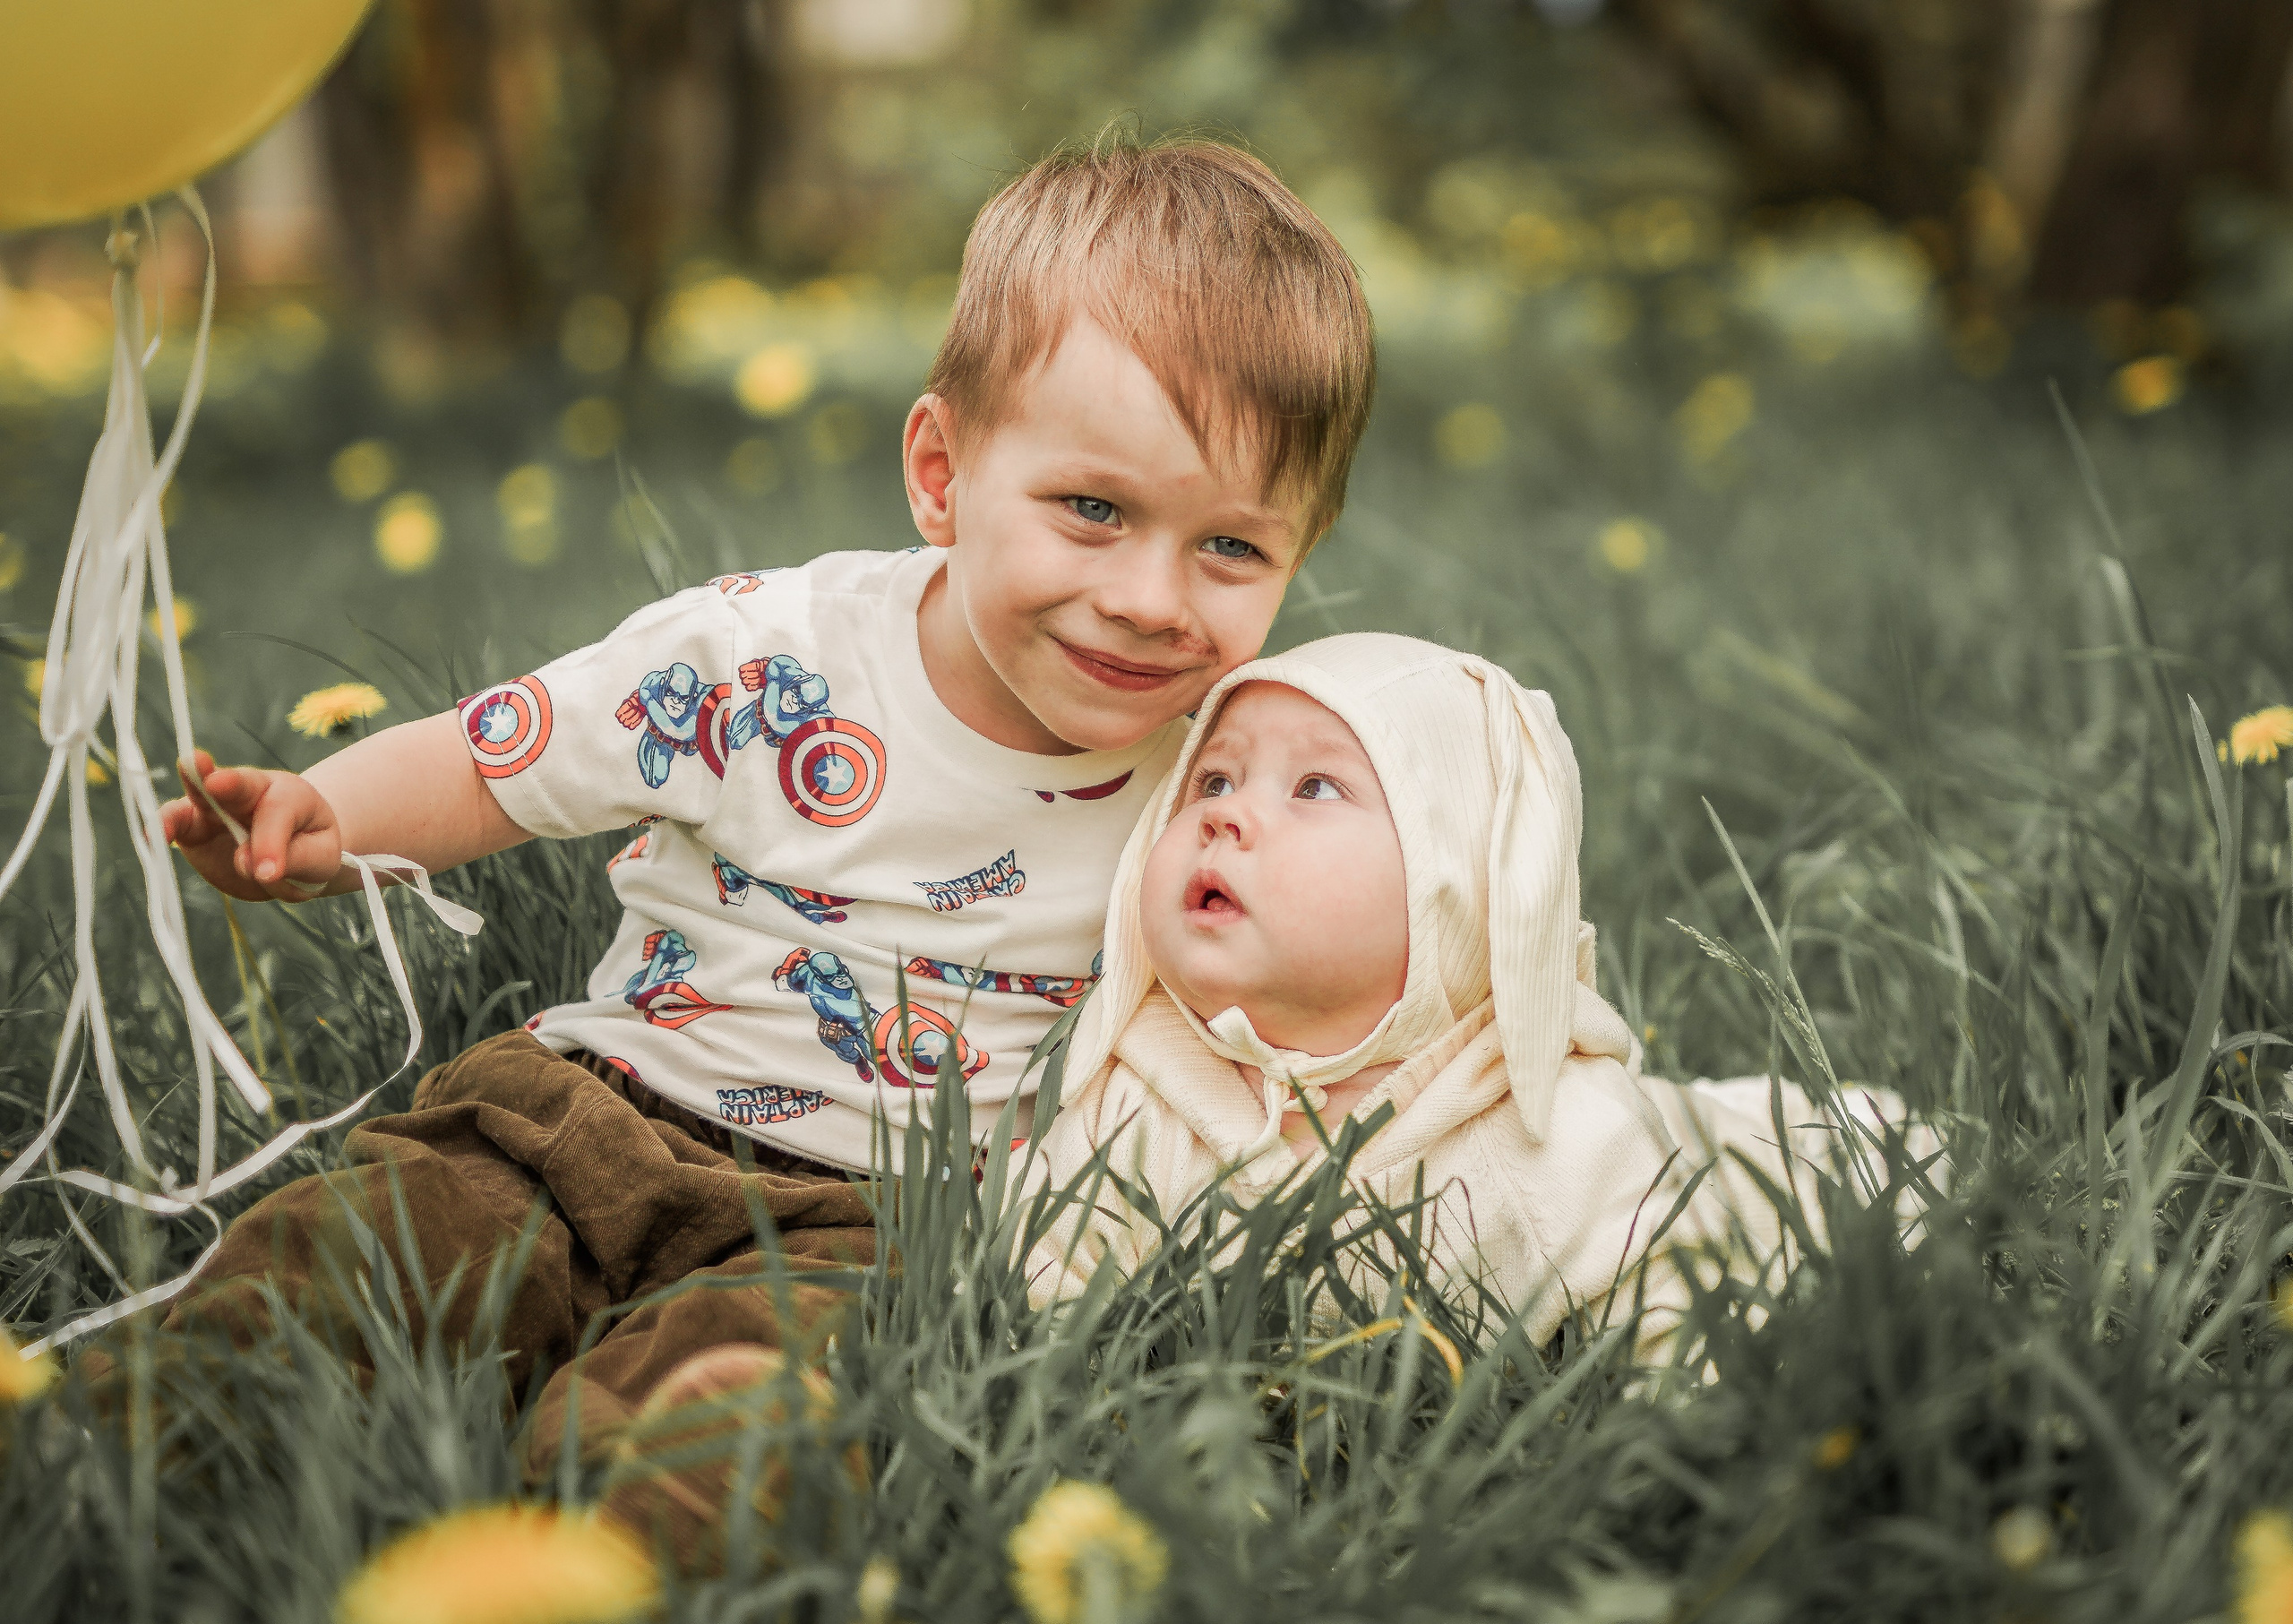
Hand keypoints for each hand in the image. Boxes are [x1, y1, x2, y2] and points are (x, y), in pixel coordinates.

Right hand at [160, 750, 343, 901]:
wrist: (291, 854)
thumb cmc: (310, 849)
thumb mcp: (320, 858)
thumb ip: (294, 859)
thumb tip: (250, 865)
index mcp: (290, 795)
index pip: (279, 811)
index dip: (271, 840)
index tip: (268, 873)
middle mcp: (251, 793)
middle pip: (240, 783)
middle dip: (227, 783)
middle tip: (217, 784)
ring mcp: (218, 808)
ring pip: (199, 797)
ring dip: (184, 802)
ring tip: (169, 820)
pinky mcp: (193, 827)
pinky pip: (175, 823)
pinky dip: (162, 828)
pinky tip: (151, 838)